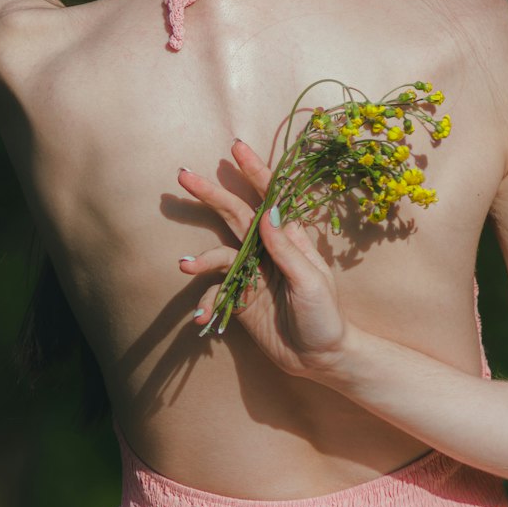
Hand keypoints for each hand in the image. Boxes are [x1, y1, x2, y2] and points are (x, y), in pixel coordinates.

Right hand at [176, 141, 350, 379]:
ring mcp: (250, 274)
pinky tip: (203, 318)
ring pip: (218, 255)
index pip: (270, 198)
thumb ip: (286, 249)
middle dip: (210, 194)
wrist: (319, 359)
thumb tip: (266, 212)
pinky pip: (215, 293)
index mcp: (289, 238)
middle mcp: (266, 250)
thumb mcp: (310, 282)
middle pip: (234, 215)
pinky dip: (206, 302)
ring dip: (200, 259)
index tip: (236, 147)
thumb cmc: (324, 316)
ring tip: (184, 267)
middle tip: (183, 175)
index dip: (254, 171)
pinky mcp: (238, 299)